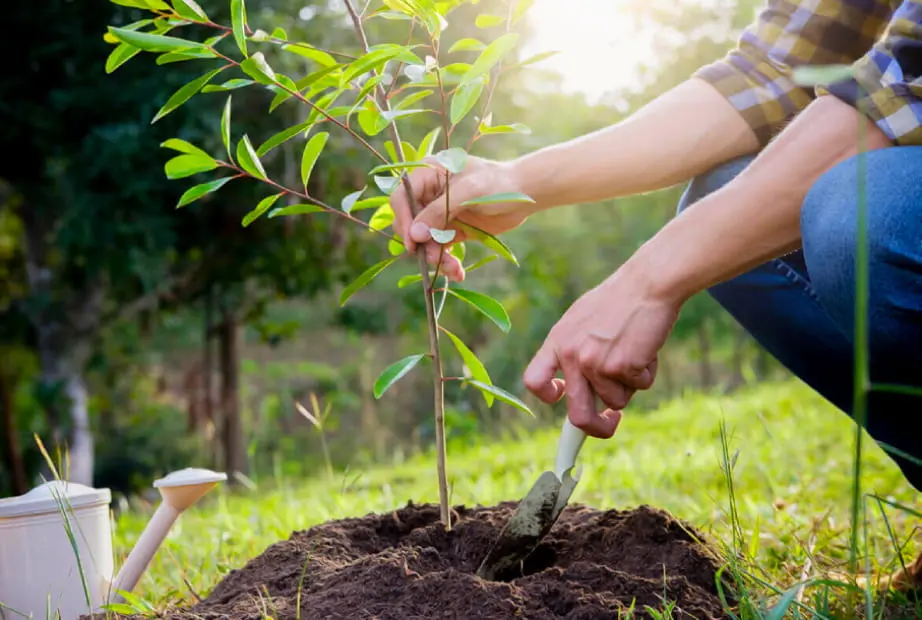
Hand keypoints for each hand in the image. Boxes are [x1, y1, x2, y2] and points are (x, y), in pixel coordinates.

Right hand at [390, 155, 538, 280]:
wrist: (525, 194)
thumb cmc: (497, 184)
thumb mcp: (468, 192)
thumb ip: (439, 212)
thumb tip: (414, 235)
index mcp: (428, 175)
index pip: (402, 198)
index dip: (404, 220)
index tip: (413, 242)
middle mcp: (429, 195)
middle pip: (410, 224)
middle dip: (421, 244)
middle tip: (434, 259)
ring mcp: (440, 214)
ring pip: (425, 241)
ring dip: (435, 257)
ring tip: (452, 269)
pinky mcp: (451, 230)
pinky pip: (440, 249)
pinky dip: (447, 262)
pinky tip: (457, 273)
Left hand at [522, 265, 680, 437]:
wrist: (648, 283)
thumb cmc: (620, 300)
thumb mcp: (582, 320)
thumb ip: (575, 350)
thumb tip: (577, 388)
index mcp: (557, 342)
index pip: (534, 381)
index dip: (547, 396)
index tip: (563, 397)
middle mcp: (572, 356)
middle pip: (577, 414)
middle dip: (596, 428)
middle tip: (610, 423)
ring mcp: (596, 363)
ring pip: (617, 400)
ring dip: (630, 384)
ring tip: (636, 350)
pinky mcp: (623, 367)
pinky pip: (640, 387)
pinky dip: (647, 373)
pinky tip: (647, 347)